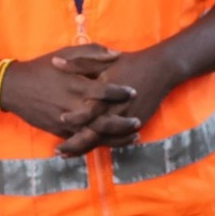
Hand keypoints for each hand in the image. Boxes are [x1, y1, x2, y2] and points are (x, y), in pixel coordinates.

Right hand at [0, 46, 135, 147]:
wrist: (14, 87)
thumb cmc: (43, 67)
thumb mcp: (67, 53)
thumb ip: (93, 52)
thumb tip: (117, 54)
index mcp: (77, 85)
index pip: (105, 91)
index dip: (122, 92)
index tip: (134, 91)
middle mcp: (73, 106)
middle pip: (104, 119)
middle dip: (123, 122)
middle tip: (138, 121)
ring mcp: (66, 122)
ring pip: (95, 135)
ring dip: (116, 137)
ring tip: (133, 136)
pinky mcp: (59, 132)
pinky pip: (81, 141)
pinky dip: (98, 143)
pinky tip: (113, 143)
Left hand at [55, 46, 188, 155]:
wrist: (159, 70)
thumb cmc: (128, 63)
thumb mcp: (102, 60)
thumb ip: (78, 63)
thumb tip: (55, 63)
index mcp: (103, 94)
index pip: (84, 112)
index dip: (71, 121)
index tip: (57, 124)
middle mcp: (113, 110)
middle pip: (91, 133)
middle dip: (74, 144)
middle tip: (58, 151)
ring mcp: (124, 120)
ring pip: (102, 140)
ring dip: (84, 149)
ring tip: (68, 155)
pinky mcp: (134, 125)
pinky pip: (116, 141)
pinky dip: (103, 146)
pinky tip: (91, 150)